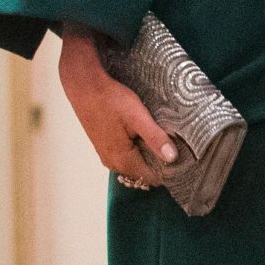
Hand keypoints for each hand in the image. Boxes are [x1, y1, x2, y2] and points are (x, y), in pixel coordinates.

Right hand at [59, 25, 176, 186]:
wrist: (84, 86)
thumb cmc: (110, 99)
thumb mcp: (137, 117)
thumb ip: (155, 138)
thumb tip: (172, 157)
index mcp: (122, 159)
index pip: (152, 178)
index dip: (168, 170)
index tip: (180, 156)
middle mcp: (113, 163)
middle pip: (143, 173)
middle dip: (159, 163)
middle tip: (173, 145)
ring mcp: (106, 155)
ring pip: (134, 165)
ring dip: (148, 156)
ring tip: (160, 138)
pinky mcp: (104, 147)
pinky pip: (126, 157)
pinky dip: (137, 150)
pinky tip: (143, 135)